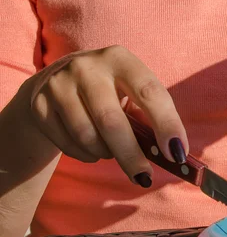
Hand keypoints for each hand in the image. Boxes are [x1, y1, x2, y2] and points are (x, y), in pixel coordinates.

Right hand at [19, 45, 187, 186]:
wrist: (54, 83)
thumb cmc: (109, 92)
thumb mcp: (129, 93)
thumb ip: (148, 118)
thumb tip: (173, 154)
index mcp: (120, 59)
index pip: (149, 92)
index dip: (166, 124)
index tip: (177, 153)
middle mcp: (87, 67)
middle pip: (111, 120)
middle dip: (131, 155)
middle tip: (144, 177)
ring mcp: (59, 84)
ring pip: (88, 136)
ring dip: (107, 153)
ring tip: (113, 150)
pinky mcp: (39, 105)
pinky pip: (69, 145)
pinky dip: (87, 154)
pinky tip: (91, 146)